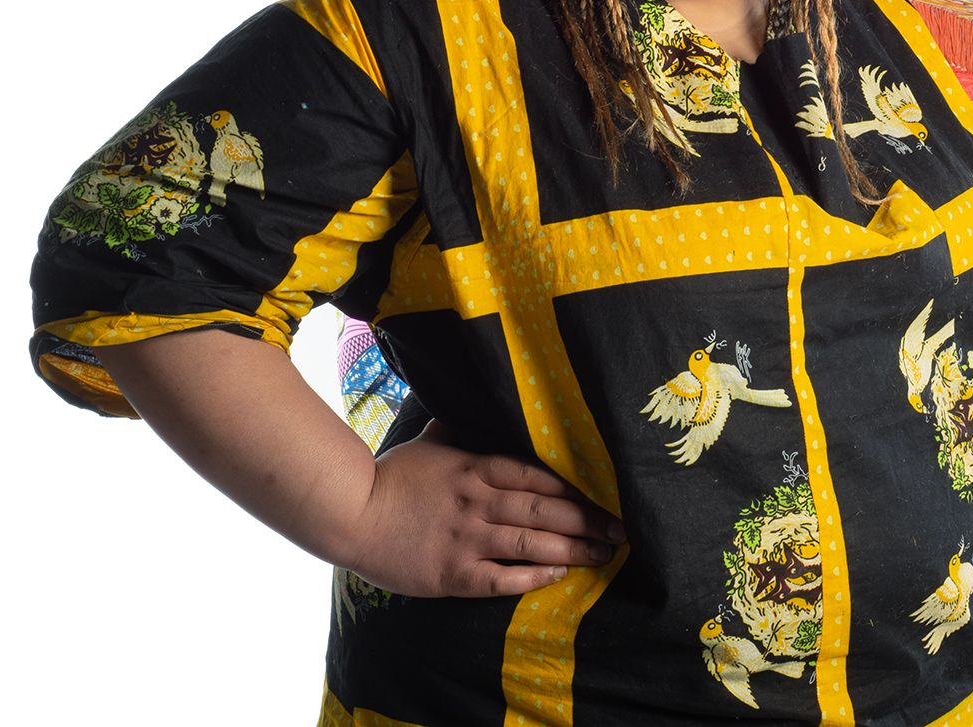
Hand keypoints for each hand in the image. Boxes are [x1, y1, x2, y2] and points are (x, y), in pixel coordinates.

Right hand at [340, 425, 625, 597]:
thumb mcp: (433, 441)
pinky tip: (559, 573)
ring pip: (532, 542)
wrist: (350, 514)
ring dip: (574, 548)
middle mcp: (479, 501)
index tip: (608, 492)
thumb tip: (480, 395)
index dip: (578, 486)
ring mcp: (467, 538)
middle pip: (546, 508)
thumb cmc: (393, 476)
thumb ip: (463, 426)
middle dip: (589, 519)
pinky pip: (502, 577)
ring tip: (605, 553)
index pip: (540, 474)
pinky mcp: (453, 574)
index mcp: (477, 467)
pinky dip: (533, 576)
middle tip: (623, 528)